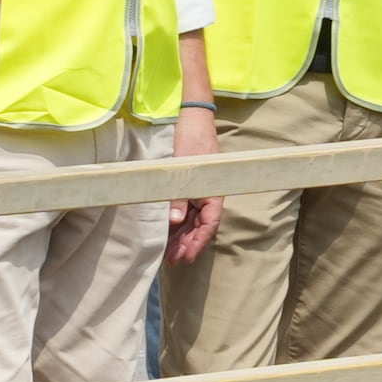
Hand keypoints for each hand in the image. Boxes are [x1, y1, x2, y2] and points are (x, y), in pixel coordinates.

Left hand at [163, 102, 224, 265]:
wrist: (193, 120)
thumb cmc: (192, 142)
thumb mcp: (183, 170)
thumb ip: (178, 196)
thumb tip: (173, 221)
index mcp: (213, 193)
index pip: (208, 225)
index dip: (197, 243)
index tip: (187, 257)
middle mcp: (208, 195)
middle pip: (200, 227)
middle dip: (188, 244)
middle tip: (173, 260)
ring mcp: (199, 192)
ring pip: (192, 221)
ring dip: (182, 236)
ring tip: (169, 252)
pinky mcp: (191, 187)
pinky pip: (186, 210)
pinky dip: (178, 223)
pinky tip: (169, 233)